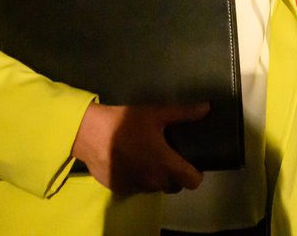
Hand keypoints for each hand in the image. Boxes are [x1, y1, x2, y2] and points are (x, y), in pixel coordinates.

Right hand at [71, 102, 207, 194]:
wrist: (90, 133)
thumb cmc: (125, 122)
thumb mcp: (156, 114)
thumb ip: (183, 113)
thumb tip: (206, 108)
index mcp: (166, 163)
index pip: (192, 182)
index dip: (195, 174)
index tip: (191, 164)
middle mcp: (153, 180)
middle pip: (174, 186)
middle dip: (175, 175)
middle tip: (168, 157)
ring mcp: (136, 187)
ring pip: (154, 188)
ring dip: (155, 177)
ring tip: (148, 158)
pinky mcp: (120, 189)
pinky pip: (136, 187)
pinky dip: (137, 178)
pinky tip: (130, 162)